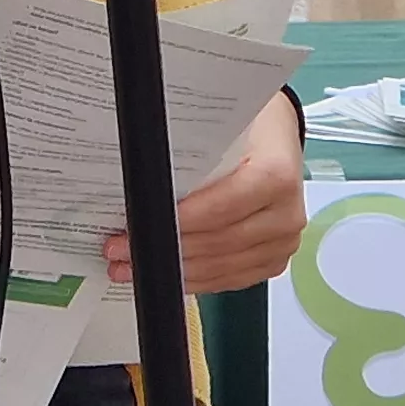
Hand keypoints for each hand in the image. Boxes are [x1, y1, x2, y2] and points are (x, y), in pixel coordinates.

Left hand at [106, 95, 305, 293]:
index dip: (175, 222)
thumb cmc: (249, 127)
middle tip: (119, 247)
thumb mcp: (221, 126)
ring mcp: (282, 242)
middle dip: (164, 247)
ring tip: (130, 264)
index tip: (135, 226)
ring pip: (220, 267)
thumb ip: (190, 154)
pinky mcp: (274, 260)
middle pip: (217, 243)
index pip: (218, 209)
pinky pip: (230, 279)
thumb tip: (140, 180)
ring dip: (173, 269)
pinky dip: (195, 279)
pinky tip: (165, 273)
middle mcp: (285, 214)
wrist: (277, 134)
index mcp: (275, 176)